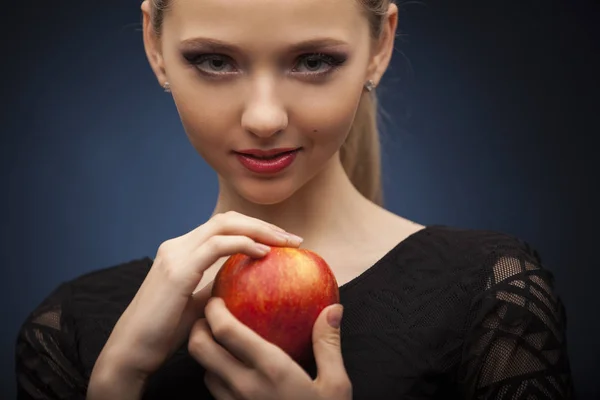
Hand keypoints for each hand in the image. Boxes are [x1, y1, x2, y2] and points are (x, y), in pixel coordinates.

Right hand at [89, 212, 302, 388]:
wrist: (132, 351)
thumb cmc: (164, 332)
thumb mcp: (197, 303)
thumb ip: (215, 286)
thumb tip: (245, 283)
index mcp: (181, 251)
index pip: (223, 226)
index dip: (255, 228)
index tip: (282, 242)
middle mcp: (177, 245)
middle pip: (227, 219)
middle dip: (264, 224)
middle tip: (293, 239)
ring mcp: (176, 254)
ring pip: (225, 224)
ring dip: (261, 230)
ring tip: (287, 243)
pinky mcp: (178, 269)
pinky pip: (218, 245)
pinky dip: (245, 243)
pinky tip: (265, 253)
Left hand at [189, 297, 351, 399]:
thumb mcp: (335, 386)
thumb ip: (328, 345)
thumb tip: (333, 309)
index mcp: (271, 370)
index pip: (228, 332)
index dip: (214, 310)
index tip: (217, 297)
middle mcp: (245, 386)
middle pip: (201, 349)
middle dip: (197, 326)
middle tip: (208, 314)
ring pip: (203, 370)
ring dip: (204, 351)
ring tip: (217, 338)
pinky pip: (213, 391)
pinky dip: (213, 373)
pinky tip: (229, 369)